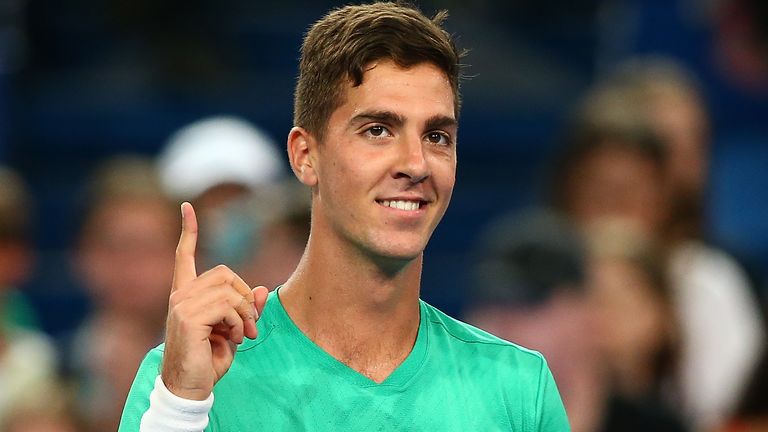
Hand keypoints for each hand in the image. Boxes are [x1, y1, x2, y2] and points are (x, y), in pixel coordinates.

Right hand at [161, 202, 268, 399]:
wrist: (190, 386)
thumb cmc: (208, 359)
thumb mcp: (234, 330)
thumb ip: (246, 309)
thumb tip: (262, 289)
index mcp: (186, 295)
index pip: (184, 256)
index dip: (188, 231)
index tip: (187, 207)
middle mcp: (180, 295)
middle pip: (226, 273)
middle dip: (246, 297)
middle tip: (248, 326)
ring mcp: (181, 304)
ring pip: (230, 290)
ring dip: (245, 314)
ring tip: (242, 335)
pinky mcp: (187, 316)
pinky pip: (228, 306)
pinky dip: (239, 322)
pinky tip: (233, 338)